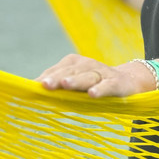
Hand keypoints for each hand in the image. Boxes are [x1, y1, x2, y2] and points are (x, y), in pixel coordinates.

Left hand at [35, 54, 154, 97]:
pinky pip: (107, 85)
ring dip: (76, 80)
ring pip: (88, 76)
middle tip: (44, 84)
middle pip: (71, 70)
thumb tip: (29, 93)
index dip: (45, 77)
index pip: (57, 70)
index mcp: (75, 64)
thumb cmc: (94, 86)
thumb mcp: (75, 86)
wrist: (128, 82)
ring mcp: (103, 73)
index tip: (30, 87)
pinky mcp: (117, 83)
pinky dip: (100, 89)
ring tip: (64, 84)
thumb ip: (56, 88)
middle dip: (57, 76)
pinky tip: (92, 94)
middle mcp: (88, 65)